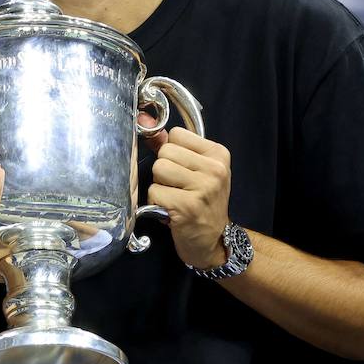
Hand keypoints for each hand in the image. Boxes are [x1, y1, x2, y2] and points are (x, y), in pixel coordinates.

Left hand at [142, 120, 230, 269]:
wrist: (213, 241)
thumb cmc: (201, 204)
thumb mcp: (196, 170)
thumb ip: (172, 146)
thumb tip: (145, 122)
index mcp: (218, 154)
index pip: (176, 134)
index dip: (172, 153)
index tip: (184, 171)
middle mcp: (214, 168)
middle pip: (165, 152)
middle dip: (164, 171)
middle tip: (179, 188)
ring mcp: (203, 187)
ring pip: (158, 169)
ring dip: (160, 186)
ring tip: (174, 198)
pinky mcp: (187, 206)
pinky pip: (154, 191)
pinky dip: (156, 203)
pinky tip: (170, 210)